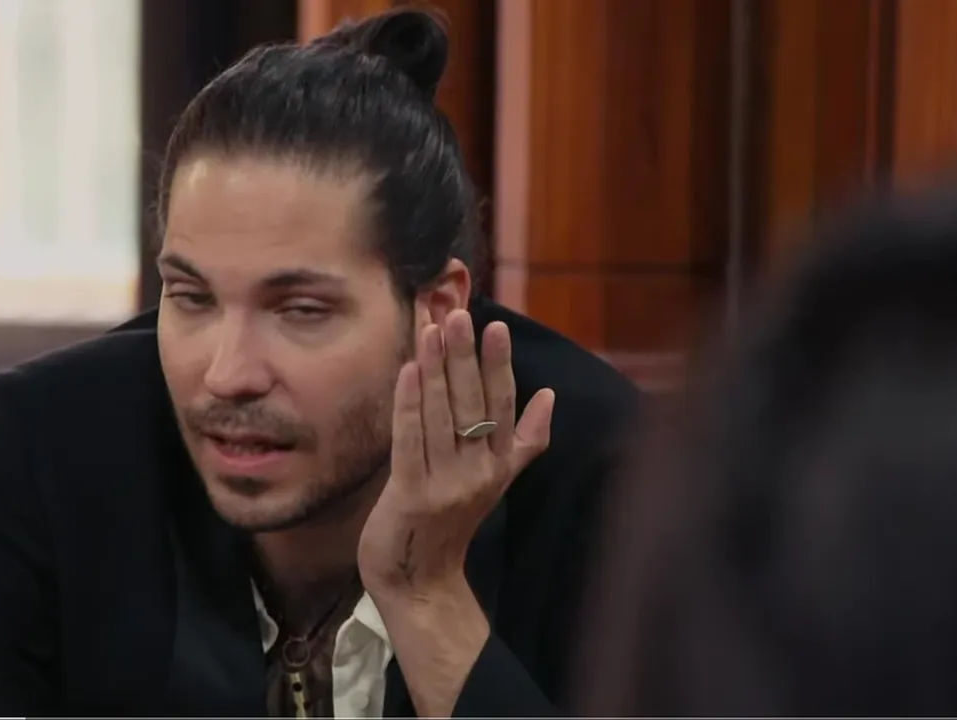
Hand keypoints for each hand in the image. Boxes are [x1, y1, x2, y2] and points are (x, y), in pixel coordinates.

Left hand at [358, 309, 554, 596]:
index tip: (494, 326)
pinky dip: (409, 403)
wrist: (420, 582)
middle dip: (465, 356)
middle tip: (458, 313)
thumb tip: (548, 393)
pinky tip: (408, 371)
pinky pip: (410, 439)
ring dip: (436, 369)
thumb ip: (524, 439)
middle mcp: (478, 473)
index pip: (502, 406)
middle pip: (473, 405)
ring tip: (431, 328)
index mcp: (500, 465)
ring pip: (441, 415)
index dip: (498, 366)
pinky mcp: (412, 495)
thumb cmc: (450, 522)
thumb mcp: (495, 481)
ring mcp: (445, 484)